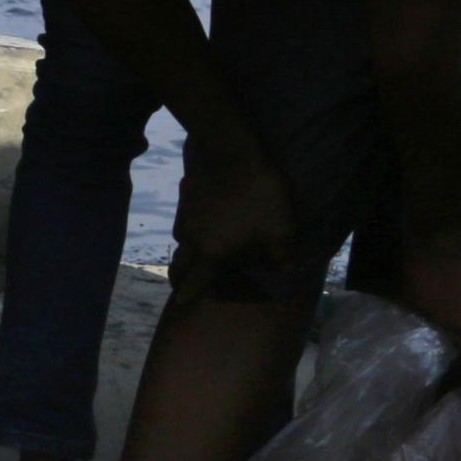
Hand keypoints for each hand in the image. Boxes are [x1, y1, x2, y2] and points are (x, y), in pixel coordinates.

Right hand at [170, 134, 302, 306]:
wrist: (232, 153)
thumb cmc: (259, 197)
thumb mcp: (282, 231)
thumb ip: (282, 257)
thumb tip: (282, 271)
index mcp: (212, 254)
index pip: (194, 284)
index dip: (186, 297)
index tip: (179, 307)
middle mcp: (192, 240)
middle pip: (178, 267)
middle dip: (179, 280)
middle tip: (183, 285)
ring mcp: (185, 216)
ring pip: (181, 242)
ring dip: (188, 252)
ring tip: (203, 250)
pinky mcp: (186, 197)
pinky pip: (186, 220)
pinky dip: (192, 227)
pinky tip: (207, 218)